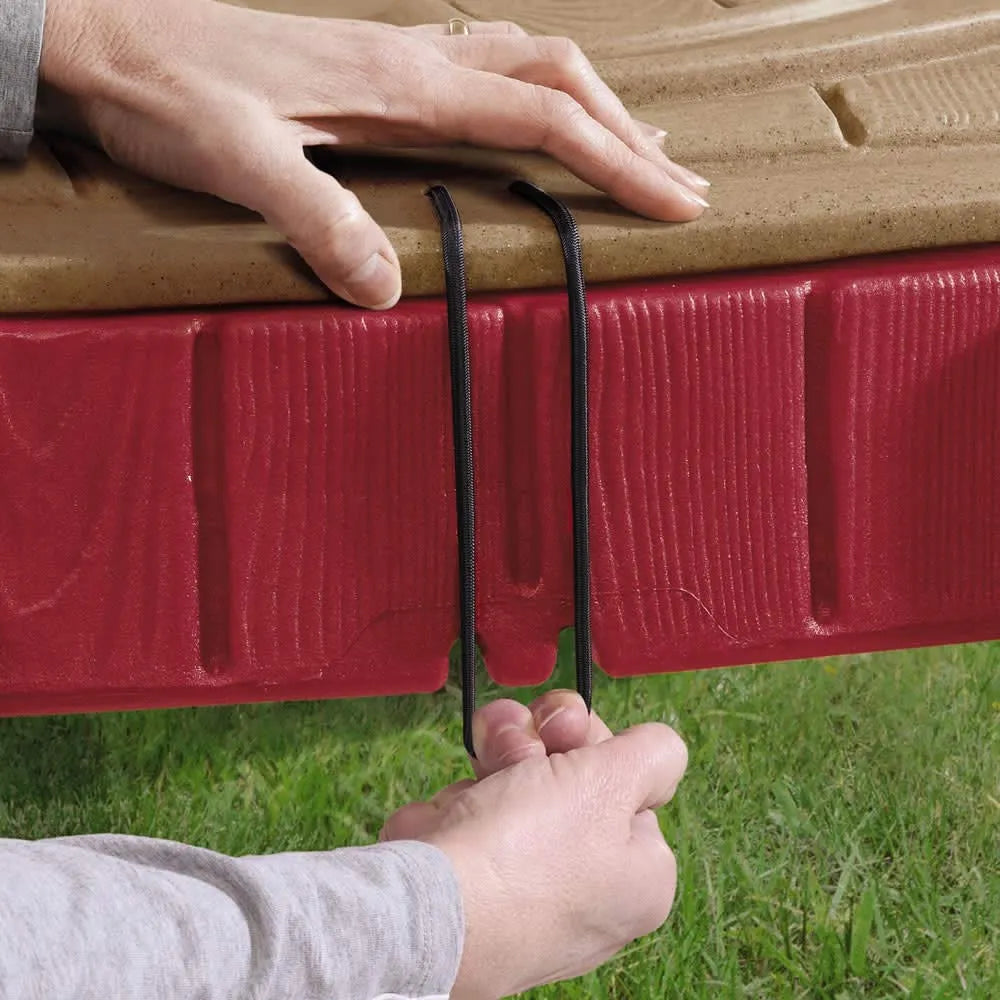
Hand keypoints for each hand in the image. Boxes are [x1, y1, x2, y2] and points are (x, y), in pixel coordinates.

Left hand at [39, 0, 709, 309]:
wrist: (109, 39)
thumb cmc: (168, 92)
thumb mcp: (238, 162)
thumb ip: (317, 218)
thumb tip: (389, 288)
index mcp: (402, 83)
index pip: (540, 119)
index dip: (616, 161)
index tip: (675, 200)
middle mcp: (413, 58)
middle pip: (556, 74)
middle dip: (626, 130)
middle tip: (679, 181)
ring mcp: (396, 56)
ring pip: (526, 59)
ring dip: (592, 102)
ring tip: (636, 146)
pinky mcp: (373, 67)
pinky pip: (483, 63)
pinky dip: (536, 91)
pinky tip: (535, 116)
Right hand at [381, 692, 687, 998]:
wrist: (430, 907)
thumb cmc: (529, 851)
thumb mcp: (614, 781)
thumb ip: (655, 753)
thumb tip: (664, 750)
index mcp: (638, 875)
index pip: (626, 778)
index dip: (595, 745)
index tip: (570, 737)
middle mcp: (587, 885)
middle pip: (572, 771)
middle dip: (541, 744)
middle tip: (527, 749)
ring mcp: (525, 881)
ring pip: (519, 779)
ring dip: (499, 756)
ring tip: (486, 769)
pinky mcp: (472, 872)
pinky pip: (476, 808)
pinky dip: (463, 797)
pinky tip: (456, 809)